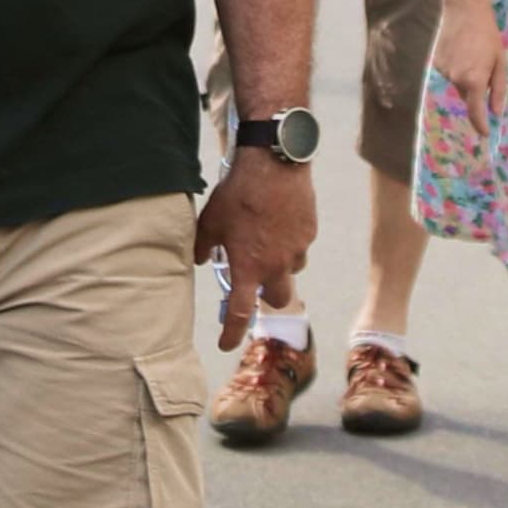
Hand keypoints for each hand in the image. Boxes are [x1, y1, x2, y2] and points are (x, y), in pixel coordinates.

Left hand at [191, 148, 316, 351]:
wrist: (274, 163)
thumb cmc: (238, 193)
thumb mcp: (210, 220)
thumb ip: (202, 245)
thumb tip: (199, 258)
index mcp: (249, 267)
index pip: (241, 314)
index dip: (232, 334)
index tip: (225, 344)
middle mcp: (276, 265)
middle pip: (278, 300)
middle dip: (267, 297)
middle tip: (256, 281)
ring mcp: (296, 249)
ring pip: (292, 271)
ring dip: (280, 266)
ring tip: (266, 240)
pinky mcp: (309, 232)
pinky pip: (299, 246)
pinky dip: (289, 241)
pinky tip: (278, 221)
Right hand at [429, 1, 500, 124]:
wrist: (464, 10)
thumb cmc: (487, 35)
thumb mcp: (499, 61)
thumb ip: (498, 89)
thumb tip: (496, 112)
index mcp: (475, 80)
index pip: (475, 111)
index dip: (480, 124)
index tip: (484, 133)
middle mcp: (456, 79)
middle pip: (467, 94)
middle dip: (475, 89)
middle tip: (482, 67)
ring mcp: (443, 70)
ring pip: (456, 82)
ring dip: (464, 75)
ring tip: (470, 52)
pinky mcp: (435, 61)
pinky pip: (448, 72)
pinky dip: (454, 66)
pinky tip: (459, 49)